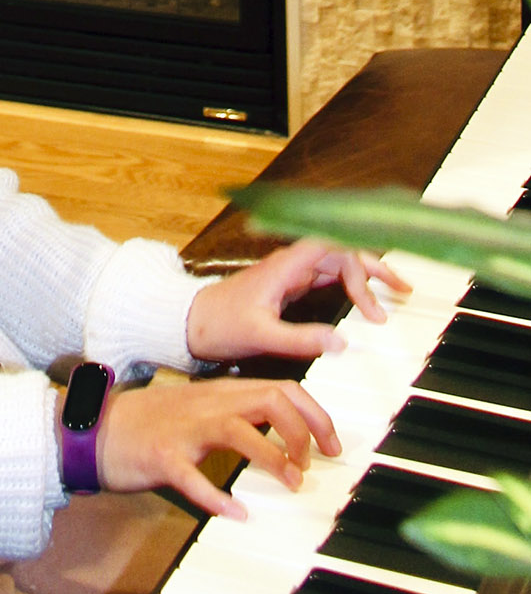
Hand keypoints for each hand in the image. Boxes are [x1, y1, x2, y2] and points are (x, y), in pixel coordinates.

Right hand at [96, 372, 340, 520]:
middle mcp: (207, 405)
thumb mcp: (201, 411)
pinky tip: (237, 513)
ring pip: (237, 430)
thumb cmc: (152, 424)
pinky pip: (192, 477)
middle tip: (313, 465)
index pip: (280, 388)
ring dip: (272, 458)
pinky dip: (217, 497)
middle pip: (268, 400)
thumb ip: (238, 417)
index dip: (315, 415)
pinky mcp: (161, 457)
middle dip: (302, 431)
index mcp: (219, 394)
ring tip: (290, 484)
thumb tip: (285, 439)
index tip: (331, 445)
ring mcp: (183, 430)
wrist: (95, 428)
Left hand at [185, 238, 409, 366]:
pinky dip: (350, 287)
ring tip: (396, 293)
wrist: (191, 323)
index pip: (331, 250)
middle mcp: (291, 264)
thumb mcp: (261, 337)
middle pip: (340, 253)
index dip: (358, 268)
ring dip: (366, 276)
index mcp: (284, 266)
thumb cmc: (219, 324)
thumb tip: (342, 343)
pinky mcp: (290, 287)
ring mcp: (291, 274)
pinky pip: (328, 279)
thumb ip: (301, 339)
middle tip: (403, 290)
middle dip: (373, 268)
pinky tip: (365, 302)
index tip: (375, 302)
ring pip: (337, 264)